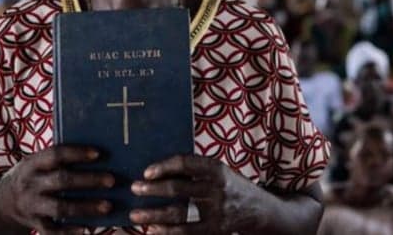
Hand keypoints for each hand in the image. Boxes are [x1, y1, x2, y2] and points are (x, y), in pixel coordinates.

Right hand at [0, 145, 115, 233]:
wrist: (1, 203)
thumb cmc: (31, 176)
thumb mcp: (35, 163)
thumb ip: (57, 159)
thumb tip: (95, 155)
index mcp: (31, 164)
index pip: (55, 155)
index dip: (76, 153)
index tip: (98, 154)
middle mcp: (30, 184)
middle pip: (61, 181)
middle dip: (88, 180)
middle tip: (111, 180)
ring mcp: (32, 206)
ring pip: (60, 208)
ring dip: (85, 207)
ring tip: (107, 206)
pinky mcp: (34, 224)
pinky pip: (52, 231)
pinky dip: (70, 232)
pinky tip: (87, 229)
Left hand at [129, 155, 262, 233]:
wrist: (258, 209)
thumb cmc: (229, 185)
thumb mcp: (219, 170)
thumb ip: (195, 169)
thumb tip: (158, 170)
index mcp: (216, 169)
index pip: (186, 164)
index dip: (164, 166)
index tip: (147, 172)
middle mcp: (217, 189)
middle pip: (178, 189)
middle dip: (153, 189)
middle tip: (134, 188)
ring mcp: (216, 211)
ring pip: (178, 213)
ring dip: (153, 215)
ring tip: (135, 215)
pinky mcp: (215, 230)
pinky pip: (187, 232)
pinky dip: (168, 232)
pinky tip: (153, 230)